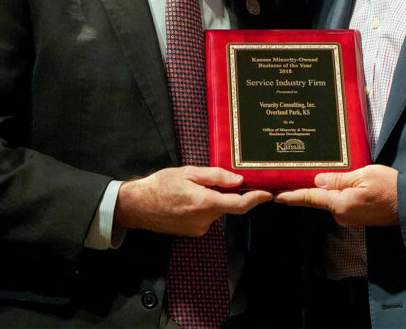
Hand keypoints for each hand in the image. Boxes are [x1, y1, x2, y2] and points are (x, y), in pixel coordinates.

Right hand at [114, 166, 271, 235]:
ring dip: (212, 199)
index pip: (240, 204)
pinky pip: (206, 217)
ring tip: (192, 188)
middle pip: (228, 205)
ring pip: (216, 211)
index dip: (257, 199)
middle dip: (225, 192)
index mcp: (205, 203)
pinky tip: (187, 200)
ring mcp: (198, 229)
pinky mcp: (193, 233)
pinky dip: (203, 207)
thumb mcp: (188, 173)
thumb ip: (215, 176)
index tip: (269, 193)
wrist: (137, 206)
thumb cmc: (161, 185)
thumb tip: (238, 181)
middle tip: (211, 179)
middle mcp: (204, 220)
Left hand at [274, 165, 399, 226]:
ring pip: (331, 200)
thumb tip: (317, 180)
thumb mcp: (363, 175)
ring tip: (322, 172)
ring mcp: (350, 218)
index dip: (291, 196)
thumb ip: (338, 178)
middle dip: (309, 187)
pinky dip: (337, 193)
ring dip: (325, 189)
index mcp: (340, 204)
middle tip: (296, 172)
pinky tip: (341, 182)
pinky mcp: (357, 217)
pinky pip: (341, 203)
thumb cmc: (389, 187)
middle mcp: (342, 215)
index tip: (275, 196)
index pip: (310, 198)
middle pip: (319, 199)